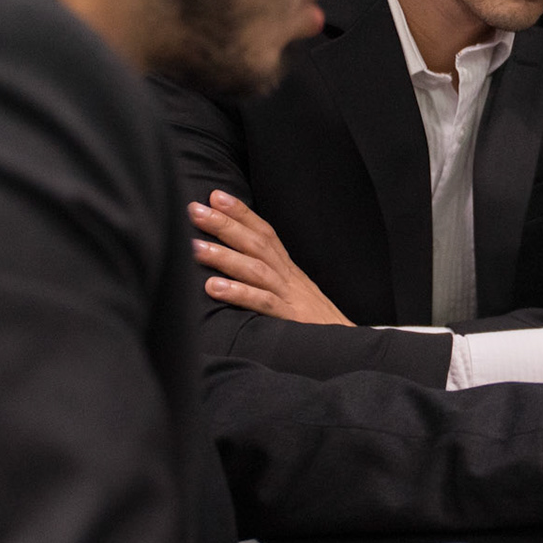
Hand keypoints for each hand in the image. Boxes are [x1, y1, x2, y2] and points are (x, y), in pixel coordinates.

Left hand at [187, 191, 353, 325]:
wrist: (347, 346)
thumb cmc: (315, 322)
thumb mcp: (294, 294)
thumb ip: (270, 278)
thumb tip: (237, 264)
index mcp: (288, 269)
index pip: (265, 233)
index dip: (242, 213)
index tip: (216, 195)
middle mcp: (288, 277)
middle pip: (257, 243)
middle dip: (225, 224)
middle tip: (196, 209)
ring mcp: (289, 297)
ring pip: (256, 269)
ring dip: (225, 255)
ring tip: (195, 247)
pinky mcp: (290, 319)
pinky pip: (262, 303)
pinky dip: (238, 293)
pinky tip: (213, 288)